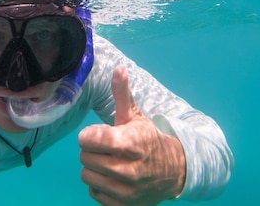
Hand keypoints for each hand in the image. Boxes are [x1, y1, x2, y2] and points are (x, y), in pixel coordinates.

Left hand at [78, 65, 185, 204]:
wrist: (175, 171)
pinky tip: (113, 178)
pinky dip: (100, 185)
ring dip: (94, 168)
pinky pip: (94, 193)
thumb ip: (122, 93)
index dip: (90, 134)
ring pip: (87, 176)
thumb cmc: (149, 139)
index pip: (87, 139)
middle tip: (106, 148)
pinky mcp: (124, 205)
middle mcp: (128, 169)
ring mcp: (126, 190)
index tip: (100, 134)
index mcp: (129, 143)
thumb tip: (118, 68)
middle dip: (92, 150)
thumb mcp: (135, 116)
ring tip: (109, 162)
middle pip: (85, 157)